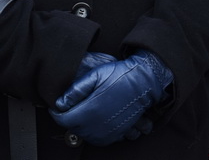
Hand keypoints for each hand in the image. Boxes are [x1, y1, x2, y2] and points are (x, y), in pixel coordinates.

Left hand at [50, 51, 172, 145]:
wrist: (145, 80)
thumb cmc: (121, 75)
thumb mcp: (95, 75)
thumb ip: (75, 90)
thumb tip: (60, 103)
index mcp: (88, 112)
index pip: (63, 119)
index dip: (57, 112)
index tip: (57, 107)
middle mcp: (97, 125)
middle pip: (74, 129)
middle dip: (70, 119)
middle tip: (73, 107)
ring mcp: (110, 131)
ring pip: (87, 136)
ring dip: (83, 127)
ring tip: (85, 114)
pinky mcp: (120, 132)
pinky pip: (102, 139)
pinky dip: (97, 133)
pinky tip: (99, 122)